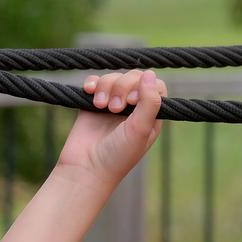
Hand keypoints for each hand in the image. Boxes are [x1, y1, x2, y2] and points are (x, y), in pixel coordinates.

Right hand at [56, 69, 166, 189]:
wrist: (86, 168)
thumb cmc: (117, 156)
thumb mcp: (140, 130)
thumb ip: (149, 102)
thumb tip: (150, 74)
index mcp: (150, 118)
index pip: (155, 87)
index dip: (144, 86)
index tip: (132, 101)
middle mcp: (133, 110)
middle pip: (133, 78)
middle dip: (122, 86)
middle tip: (114, 109)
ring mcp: (113, 106)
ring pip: (113, 78)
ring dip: (106, 87)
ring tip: (100, 106)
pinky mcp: (93, 104)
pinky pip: (95, 82)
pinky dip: (92, 83)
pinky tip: (89, 92)